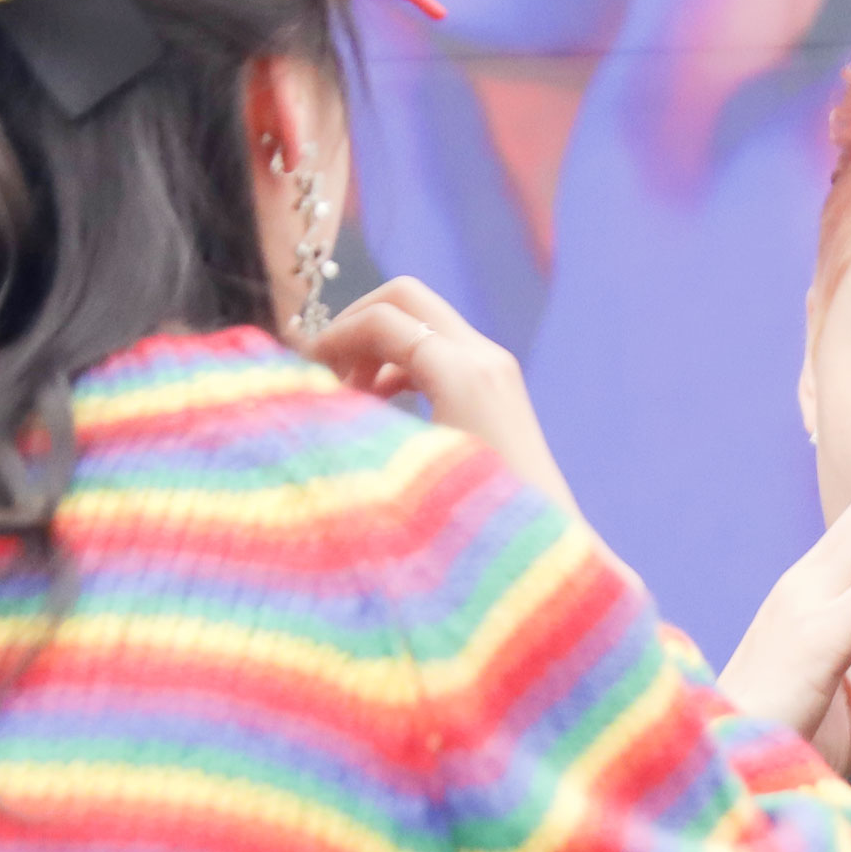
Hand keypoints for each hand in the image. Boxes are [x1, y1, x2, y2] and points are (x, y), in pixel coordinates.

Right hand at [308, 277, 581, 520]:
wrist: (544, 552)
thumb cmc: (471, 520)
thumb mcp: (404, 466)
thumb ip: (357, 420)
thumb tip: (309, 396)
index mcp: (462, 372)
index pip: (382, 321)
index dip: (334, 338)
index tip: (306, 372)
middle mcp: (484, 357)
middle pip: (406, 299)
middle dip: (358, 325)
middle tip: (329, 370)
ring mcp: (496, 369)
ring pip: (423, 323)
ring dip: (380, 347)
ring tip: (351, 399)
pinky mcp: (498, 388)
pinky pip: (441, 351)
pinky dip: (403, 364)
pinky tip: (380, 406)